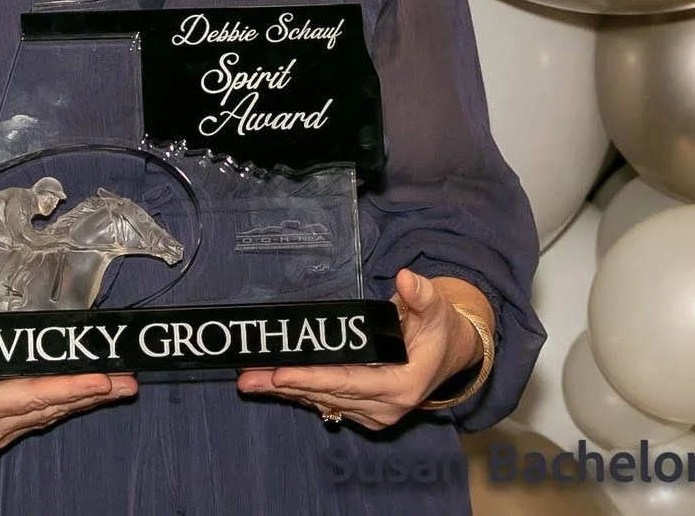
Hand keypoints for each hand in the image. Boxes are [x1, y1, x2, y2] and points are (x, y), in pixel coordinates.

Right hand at [0, 299, 137, 450]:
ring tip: (118, 387)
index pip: (32, 396)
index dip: (70, 387)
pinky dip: (63, 403)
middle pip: (50, 408)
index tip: (101, 380)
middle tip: (128, 382)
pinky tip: (84, 394)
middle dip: (90, 395)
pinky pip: (38, 415)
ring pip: (48, 415)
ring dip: (82, 400)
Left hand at [235, 270, 485, 430]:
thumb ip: (420, 294)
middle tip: (246, 378)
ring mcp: (375, 414)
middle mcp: (387, 406)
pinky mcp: (365, 413)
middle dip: (285, 386)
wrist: (448, 353)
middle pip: (327, 395)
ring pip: (323, 401)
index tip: (280, 373)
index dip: (312, 378)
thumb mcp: (435, 306)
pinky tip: (273, 384)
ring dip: (286, 391)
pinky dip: (301, 392)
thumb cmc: (438, 326)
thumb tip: (405, 279)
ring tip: (249, 379)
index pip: (348, 381)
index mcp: (403, 385)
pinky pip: (328, 402)